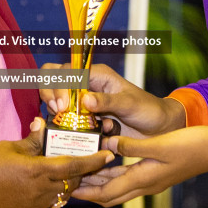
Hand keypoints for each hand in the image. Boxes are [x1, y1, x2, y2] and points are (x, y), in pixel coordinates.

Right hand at [0, 119, 114, 207]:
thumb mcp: (8, 147)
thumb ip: (31, 139)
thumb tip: (43, 124)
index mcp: (36, 170)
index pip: (73, 165)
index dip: (93, 161)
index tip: (108, 155)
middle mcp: (40, 190)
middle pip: (72, 181)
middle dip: (83, 171)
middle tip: (89, 160)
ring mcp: (34, 205)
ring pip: (62, 193)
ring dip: (67, 182)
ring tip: (68, 170)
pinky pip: (48, 202)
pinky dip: (53, 191)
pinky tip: (46, 182)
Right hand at [41, 63, 183, 138]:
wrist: (158, 130)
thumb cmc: (148, 110)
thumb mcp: (130, 104)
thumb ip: (108, 101)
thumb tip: (84, 100)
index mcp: (95, 75)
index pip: (65, 71)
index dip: (58, 85)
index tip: (61, 106)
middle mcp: (85, 87)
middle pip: (52, 82)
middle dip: (50, 97)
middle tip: (58, 113)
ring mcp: (82, 106)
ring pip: (55, 106)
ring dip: (61, 118)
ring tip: (80, 127)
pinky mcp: (83, 123)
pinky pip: (66, 125)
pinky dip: (70, 132)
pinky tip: (88, 137)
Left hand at [72, 127, 207, 206]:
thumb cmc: (192, 146)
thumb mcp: (159, 144)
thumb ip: (131, 147)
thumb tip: (107, 147)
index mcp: (144, 180)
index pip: (107, 194)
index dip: (86, 193)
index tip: (66, 189)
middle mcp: (146, 184)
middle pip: (110, 195)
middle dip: (89, 192)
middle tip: (69, 183)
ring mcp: (152, 180)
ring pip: (118, 187)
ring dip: (99, 182)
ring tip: (81, 172)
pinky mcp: (156, 172)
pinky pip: (128, 178)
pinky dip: (113, 174)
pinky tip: (106, 162)